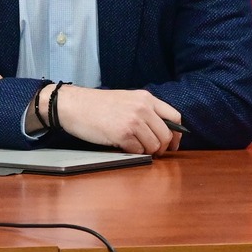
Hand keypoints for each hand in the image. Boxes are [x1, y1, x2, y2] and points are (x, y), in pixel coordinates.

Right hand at [53, 86, 183, 153]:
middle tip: (153, 152)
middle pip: (167, 135)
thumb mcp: (126, 99)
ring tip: (135, 148)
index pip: (175, 117)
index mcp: (146, 98)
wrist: (73, 105)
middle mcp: (143, 109)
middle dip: (162, 147)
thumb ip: (144, 110)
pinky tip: (123, 147)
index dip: (177, 134)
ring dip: (147, 151)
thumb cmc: (96, 105)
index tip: (173, 143)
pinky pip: (138, 151)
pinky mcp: (123, 135)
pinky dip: (133, 153)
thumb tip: (161, 130)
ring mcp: (133, 121)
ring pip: (154, 145)